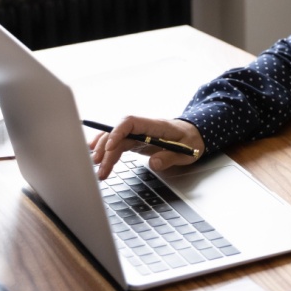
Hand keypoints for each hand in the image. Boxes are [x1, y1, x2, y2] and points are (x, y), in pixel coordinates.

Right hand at [89, 116, 204, 178]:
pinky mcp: (136, 141)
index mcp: (155, 125)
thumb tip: (154, 164)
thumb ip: (170, 157)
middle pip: (119, 133)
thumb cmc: (191, 140)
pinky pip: (118, 144)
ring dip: (104, 152)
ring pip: (115, 139)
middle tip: (100, 166)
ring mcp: (138, 134)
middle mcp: (143, 128)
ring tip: (97, 168)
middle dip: (107, 148)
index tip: (110, 147)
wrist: (194, 135)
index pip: (131, 122)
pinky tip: (96, 156)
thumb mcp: (187, 152)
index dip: (117, 132)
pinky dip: (106, 150)